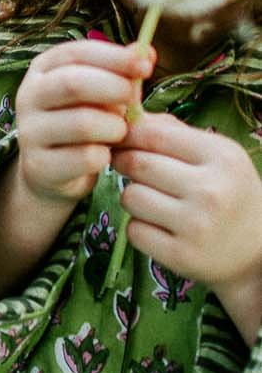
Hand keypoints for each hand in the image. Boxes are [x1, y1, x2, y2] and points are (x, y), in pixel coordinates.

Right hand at [15, 38, 153, 206]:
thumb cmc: (83, 121)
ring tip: (119, 132)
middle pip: (73, 83)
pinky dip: (105, 156)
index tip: (145, 67)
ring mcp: (29, 132)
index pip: (76, 53)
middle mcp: (28, 96)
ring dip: (114, 127)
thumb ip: (121, 72)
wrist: (53, 172)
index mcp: (42, 70)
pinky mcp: (37, 165)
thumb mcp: (100, 93)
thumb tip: (146, 53)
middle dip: (114, 89)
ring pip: (83, 123)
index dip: (114, 57)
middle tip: (134, 102)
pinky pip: (85, 157)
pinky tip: (104, 156)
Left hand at [114, 114, 261, 328]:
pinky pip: (134, 231)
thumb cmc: (231, 193)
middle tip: (129, 167)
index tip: (124, 140)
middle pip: (137, 164)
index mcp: (221, 157)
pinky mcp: (181, 256)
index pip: (154, 134)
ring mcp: (195, 226)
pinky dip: (139, 227)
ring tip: (152, 200)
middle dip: (125, 163)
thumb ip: (175, 132)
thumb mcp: (218, 155)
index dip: (130, 135)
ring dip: (133, 196)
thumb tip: (131, 116)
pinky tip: (159, 226)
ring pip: (131, 197)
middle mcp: (210, 190)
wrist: (259, 250)